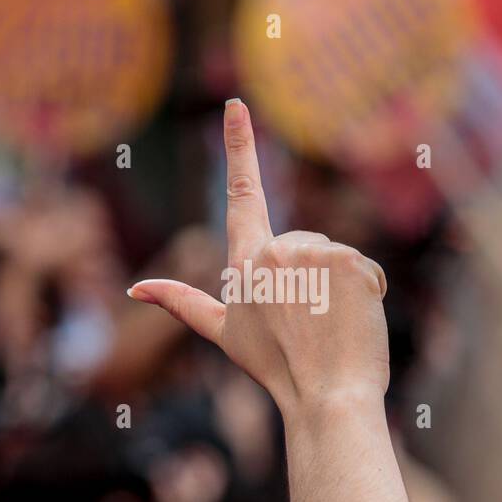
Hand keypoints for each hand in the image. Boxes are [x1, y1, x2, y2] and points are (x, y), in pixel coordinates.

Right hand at [128, 100, 388, 414]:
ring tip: (328, 326)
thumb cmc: (276, 369)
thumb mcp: (223, 333)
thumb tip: (136, 287)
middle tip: (308, 324)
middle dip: (311, 278)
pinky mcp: (351, 262)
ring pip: (334, 258)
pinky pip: (364, 268)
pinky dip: (365, 294)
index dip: (239, 146)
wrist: (325, 396)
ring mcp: (314, 256)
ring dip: (338, 287)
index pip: (242, 192)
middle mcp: (276, 251)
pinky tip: (352, 321)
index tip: (236, 105)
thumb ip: (181, 302)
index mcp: (245, 262)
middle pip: (304, 246)